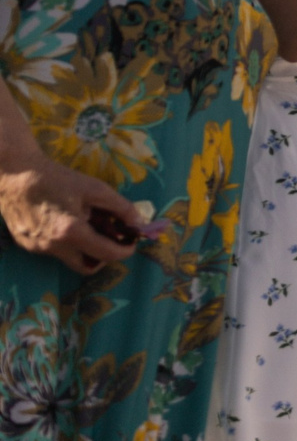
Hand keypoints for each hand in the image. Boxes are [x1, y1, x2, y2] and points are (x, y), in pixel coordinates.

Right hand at [0, 151, 143, 272]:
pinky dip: (66, 243)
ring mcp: (36, 248)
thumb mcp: (94, 188)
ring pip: (69, 258)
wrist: (14, 173)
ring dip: (84, 248)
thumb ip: (121, 207)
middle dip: (104, 256)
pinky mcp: (25, 244)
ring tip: (89, 224)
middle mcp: (52, 246)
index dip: (125, 250)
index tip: (132, 242)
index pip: (107, 254)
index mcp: (70, 232)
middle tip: (111, 238)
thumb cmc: (55, 178)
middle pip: (87, 266)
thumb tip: (139, 223)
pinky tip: (67, 221)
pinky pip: (53, 250)